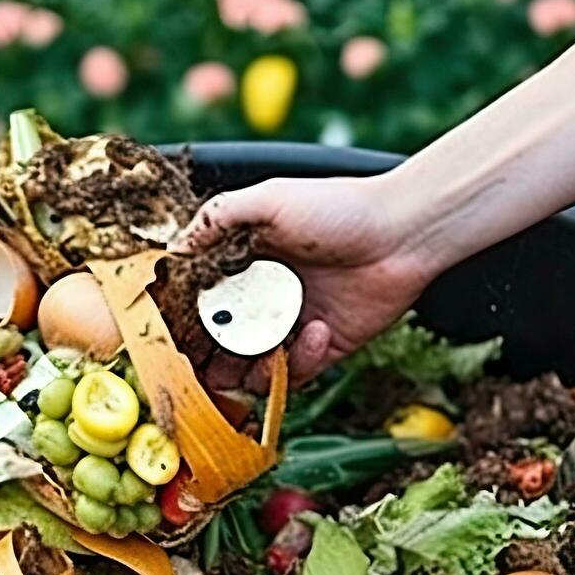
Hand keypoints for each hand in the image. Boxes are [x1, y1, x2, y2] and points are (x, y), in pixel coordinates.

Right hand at [170, 175, 434, 389]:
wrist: (405, 232)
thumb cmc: (340, 207)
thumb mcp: (269, 199)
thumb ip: (215, 219)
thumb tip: (172, 248)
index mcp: (241, 264)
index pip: (196, 302)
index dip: (180, 321)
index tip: (169, 333)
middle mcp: (260, 298)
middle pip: (215, 345)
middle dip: (205, 358)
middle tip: (205, 360)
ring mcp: (289, 326)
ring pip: (248, 370)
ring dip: (248, 368)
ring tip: (264, 348)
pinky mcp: (320, 349)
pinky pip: (293, 374)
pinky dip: (298, 360)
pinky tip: (316, 329)